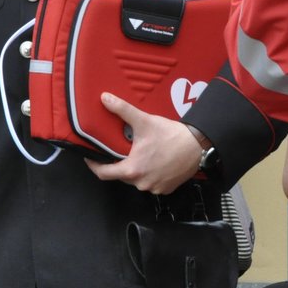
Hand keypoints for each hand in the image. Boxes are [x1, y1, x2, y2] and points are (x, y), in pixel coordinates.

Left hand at [86, 93, 202, 194]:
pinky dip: (149, 174)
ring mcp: (155, 188)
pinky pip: (151, 183)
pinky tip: (153, 162)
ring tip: (138, 154)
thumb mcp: (143, 121)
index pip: (104, 173)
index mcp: (132, 170)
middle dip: (118, 164)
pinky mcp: (166, 189)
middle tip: (118, 151)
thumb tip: (105, 98)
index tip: (91, 158)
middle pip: (121, 176)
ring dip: (135, 169)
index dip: (94, 165)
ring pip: (136, 180)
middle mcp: (142, 183)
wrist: (197, 145)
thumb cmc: (170, 135)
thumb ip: (122, 109)